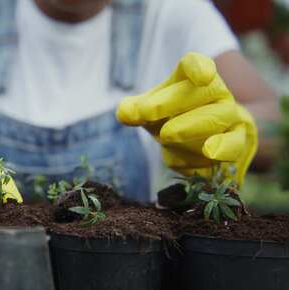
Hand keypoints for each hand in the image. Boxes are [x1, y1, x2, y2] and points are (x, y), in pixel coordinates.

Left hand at [116, 52, 257, 185]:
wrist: (209, 139)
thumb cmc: (174, 118)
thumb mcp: (149, 111)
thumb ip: (134, 110)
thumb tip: (125, 112)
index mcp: (192, 79)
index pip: (196, 64)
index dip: (198, 67)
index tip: (200, 76)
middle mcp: (217, 94)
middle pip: (205, 91)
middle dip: (173, 102)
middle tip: (145, 113)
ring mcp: (231, 118)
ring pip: (219, 117)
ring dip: (191, 126)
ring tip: (166, 135)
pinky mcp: (238, 142)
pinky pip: (232, 145)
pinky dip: (221, 149)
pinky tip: (209, 152)